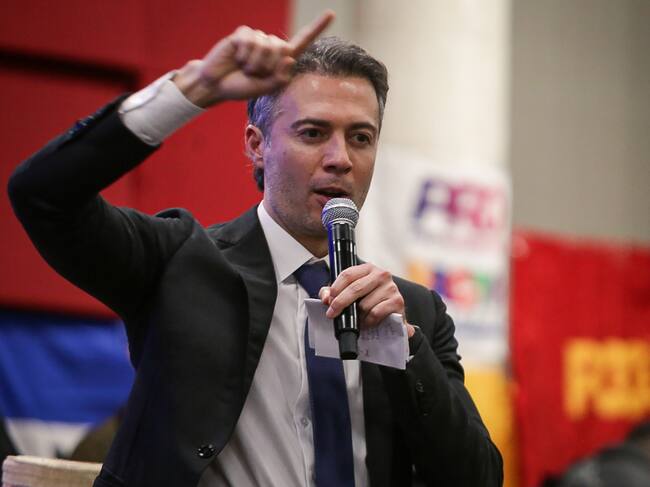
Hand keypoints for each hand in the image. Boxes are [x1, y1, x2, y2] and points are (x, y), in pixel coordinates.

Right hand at [174, 11, 334, 106]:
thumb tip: (290, 56)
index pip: (303, 41)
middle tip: (254, 74)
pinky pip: (250, 42)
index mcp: (282, 59)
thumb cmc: (242, 87)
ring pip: (266, 47)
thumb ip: (281, 77)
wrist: (217, 85)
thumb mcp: (266, 88)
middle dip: (267, 67)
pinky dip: (244, 56)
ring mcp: (258, 37)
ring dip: (254, 64)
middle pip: (282, 49)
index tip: (330, 13)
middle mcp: (272, 45)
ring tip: (244, 68)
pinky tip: (237, 59)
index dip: (317, 27)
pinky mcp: (243, 34)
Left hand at [319, 263, 415, 337]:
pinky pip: (375, 313)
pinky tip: (367, 322)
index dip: (335, 288)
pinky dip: (368, 321)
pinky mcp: (397, 302)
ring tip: (357, 318)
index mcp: (368, 268)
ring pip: (364, 304)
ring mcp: (391, 288)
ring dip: (357, 315)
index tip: (328, 301)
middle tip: (332, 313)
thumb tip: (325, 297)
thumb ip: (332, 293)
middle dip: (340, 303)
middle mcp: (381, 274)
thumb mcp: (350, 293)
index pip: (348, 274)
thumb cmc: (369, 301)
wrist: (392, 314)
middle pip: (355, 288)